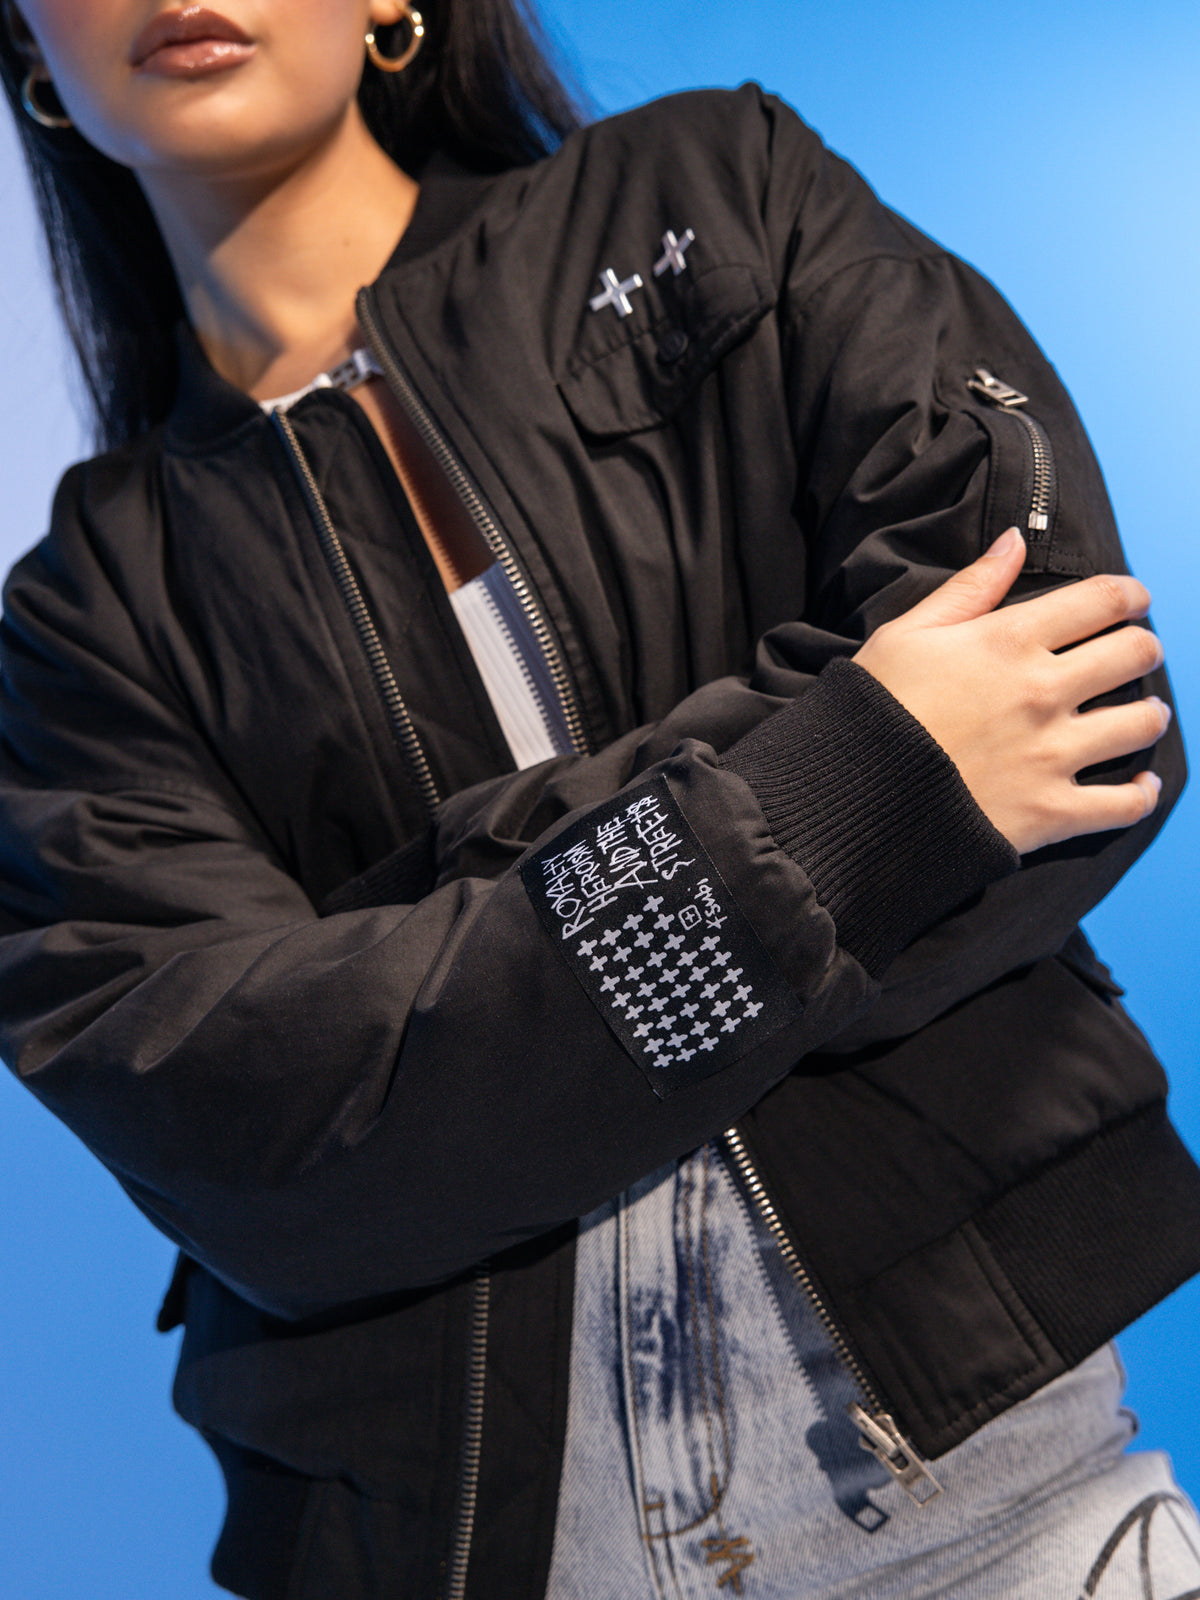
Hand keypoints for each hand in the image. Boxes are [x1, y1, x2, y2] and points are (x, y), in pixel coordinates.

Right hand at [852, 528, 1169, 853]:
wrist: (849, 798)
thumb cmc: (871, 712)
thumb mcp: (906, 635)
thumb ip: (970, 588)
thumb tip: (1014, 541)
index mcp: (1009, 641)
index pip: (1101, 600)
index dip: (1129, 595)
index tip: (1134, 600)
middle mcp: (1042, 692)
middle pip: (1134, 654)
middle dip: (1143, 648)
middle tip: (1137, 653)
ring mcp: (1051, 753)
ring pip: (1140, 724)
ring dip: (1149, 714)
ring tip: (1144, 714)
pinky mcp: (1050, 811)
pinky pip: (1124, 803)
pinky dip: (1141, 792)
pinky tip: (1141, 783)